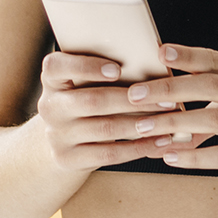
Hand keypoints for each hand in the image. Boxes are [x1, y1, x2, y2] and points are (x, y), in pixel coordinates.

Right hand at [33, 51, 199, 171]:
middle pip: (92, 101)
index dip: (86, 67)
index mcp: (52, 80)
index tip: (118, 69)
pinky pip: (108, 154)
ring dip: (141, 124)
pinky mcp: (66, 158)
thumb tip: (155, 59)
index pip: (56, 67)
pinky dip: (137, 148)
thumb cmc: (86, 99)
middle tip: (167, 99)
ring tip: (168, 121)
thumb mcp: (84, 82)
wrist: (63, 139)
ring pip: (104, 129)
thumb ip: (105, 70)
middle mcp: (49, 106)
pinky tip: (158, 141)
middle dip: (133, 100)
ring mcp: (56, 135)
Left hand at [121, 45, 217, 194]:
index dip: (188, 55)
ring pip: (214, 119)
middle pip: (211, 84)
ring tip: (144, 128)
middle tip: (135, 94)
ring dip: (175, 124)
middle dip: (169, 89)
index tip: (158, 53)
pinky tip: (171, 159)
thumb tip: (169, 106)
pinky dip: (196, 157)